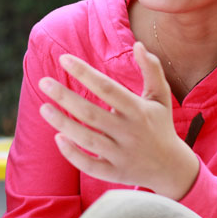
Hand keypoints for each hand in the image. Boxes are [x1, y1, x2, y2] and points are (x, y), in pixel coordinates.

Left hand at [38, 42, 198, 199]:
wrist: (172, 168)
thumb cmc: (160, 126)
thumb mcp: (160, 97)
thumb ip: (152, 70)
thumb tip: (138, 45)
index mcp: (138, 110)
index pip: (107, 88)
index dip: (84, 73)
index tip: (64, 59)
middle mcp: (129, 132)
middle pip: (91, 113)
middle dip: (65, 97)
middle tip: (43, 82)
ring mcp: (121, 154)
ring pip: (87, 139)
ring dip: (63, 123)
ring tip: (43, 107)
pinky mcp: (114, 172)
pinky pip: (89, 165)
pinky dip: (72, 154)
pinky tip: (57, 137)